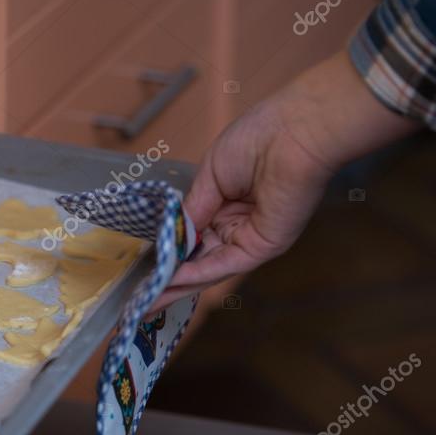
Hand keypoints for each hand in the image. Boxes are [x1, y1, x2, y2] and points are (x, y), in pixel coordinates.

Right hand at [150, 50, 416, 310]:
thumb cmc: (257, 140)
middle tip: (142, 296)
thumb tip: (173, 237)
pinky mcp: (263, 247)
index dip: (171, 250)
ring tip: (148, 300)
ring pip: (209, 268)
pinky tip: (171, 282)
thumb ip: (192, 210)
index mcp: (228, 204)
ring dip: (178, 285)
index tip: (147, 263)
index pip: (195, 236)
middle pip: (200, 259)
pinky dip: (196, 274)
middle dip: (170, 278)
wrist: (293, 133)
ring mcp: (251, 239)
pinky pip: (223, 264)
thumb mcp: (211, 176)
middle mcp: (239, 226)